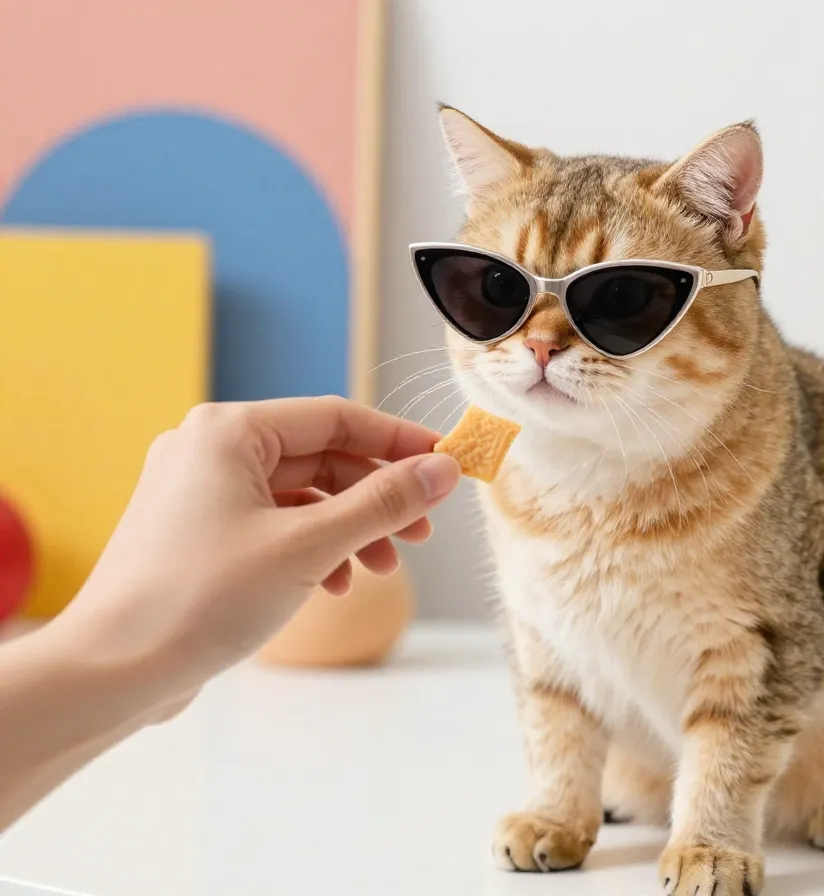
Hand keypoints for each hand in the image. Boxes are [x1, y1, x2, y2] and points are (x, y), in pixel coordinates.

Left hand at [51, 396, 460, 710]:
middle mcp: (210, 451)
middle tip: (420, 532)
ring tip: (381, 568)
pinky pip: (274, 524)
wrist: (112, 672)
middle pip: (321, 457)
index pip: (337, 417)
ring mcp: (200, 493)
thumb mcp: (310, 546)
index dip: (399, 440)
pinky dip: (313, 549)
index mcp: (229, 432)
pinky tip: (336, 584)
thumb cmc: (198, 599)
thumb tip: (442, 470)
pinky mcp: (199, 535)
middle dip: (376, 497)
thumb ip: (382, 503)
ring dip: (350, 529)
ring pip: (301, 496)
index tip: (446, 464)